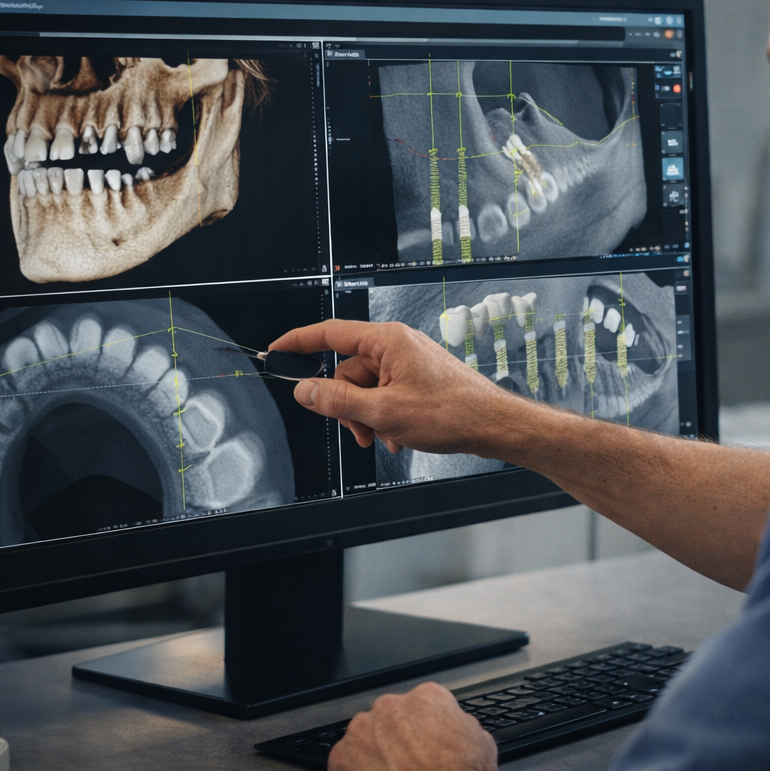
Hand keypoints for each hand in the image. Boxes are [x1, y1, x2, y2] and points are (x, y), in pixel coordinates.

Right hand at [269, 320, 519, 454]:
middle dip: (347, 405)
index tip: (277, 350)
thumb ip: (338, 400)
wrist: (492, 425)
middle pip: (347, 371)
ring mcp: (408, 363)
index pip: (330, 333)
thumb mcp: (383, 411)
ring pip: (366, 389)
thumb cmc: (450, 413)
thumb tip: (305, 390)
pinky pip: (385, 395)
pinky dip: (385, 418)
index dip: (299, 342)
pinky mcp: (418, 380)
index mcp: (387, 341)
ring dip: (367, 417)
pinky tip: (399, 437)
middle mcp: (397, 346)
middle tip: (359, 430)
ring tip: (385, 437)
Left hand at [327, 682, 506, 770]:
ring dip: (371, 755)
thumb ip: (458, 725)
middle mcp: (391, 705)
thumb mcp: (479, 738)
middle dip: (393, 739)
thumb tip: (454, 730)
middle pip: (387, 719)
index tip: (422, 744)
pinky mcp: (343, 758)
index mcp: (426, 696)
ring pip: (362, 739)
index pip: (417, 706)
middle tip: (406, 765)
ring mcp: (363, 729)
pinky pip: (342, 764)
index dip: (421, 729)